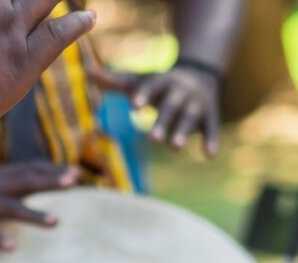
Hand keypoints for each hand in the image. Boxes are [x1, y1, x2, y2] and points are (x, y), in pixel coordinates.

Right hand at [0, 162, 79, 249]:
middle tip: (73, 182)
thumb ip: (10, 181)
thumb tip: (39, 180)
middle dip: (50, 181)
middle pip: (26, 181)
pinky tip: (11, 247)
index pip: (29, 168)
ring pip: (9, 207)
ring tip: (56, 221)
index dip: (52, 170)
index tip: (77, 173)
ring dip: (33, 214)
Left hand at [89, 63, 221, 155]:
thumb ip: (114, 81)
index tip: (133, 105)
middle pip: (171, 106)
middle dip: (163, 120)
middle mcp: (180, 91)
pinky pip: (211, 128)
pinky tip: (209, 155)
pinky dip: (211, 140)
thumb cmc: (159, 85)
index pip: (152, 86)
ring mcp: (196, 104)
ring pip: (190, 118)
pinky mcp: (209, 116)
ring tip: (175, 148)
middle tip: (152, 138)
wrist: (200, 75)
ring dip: (184, 132)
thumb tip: (86, 71)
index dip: (144, 94)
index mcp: (161, 81)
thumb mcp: (139, 81)